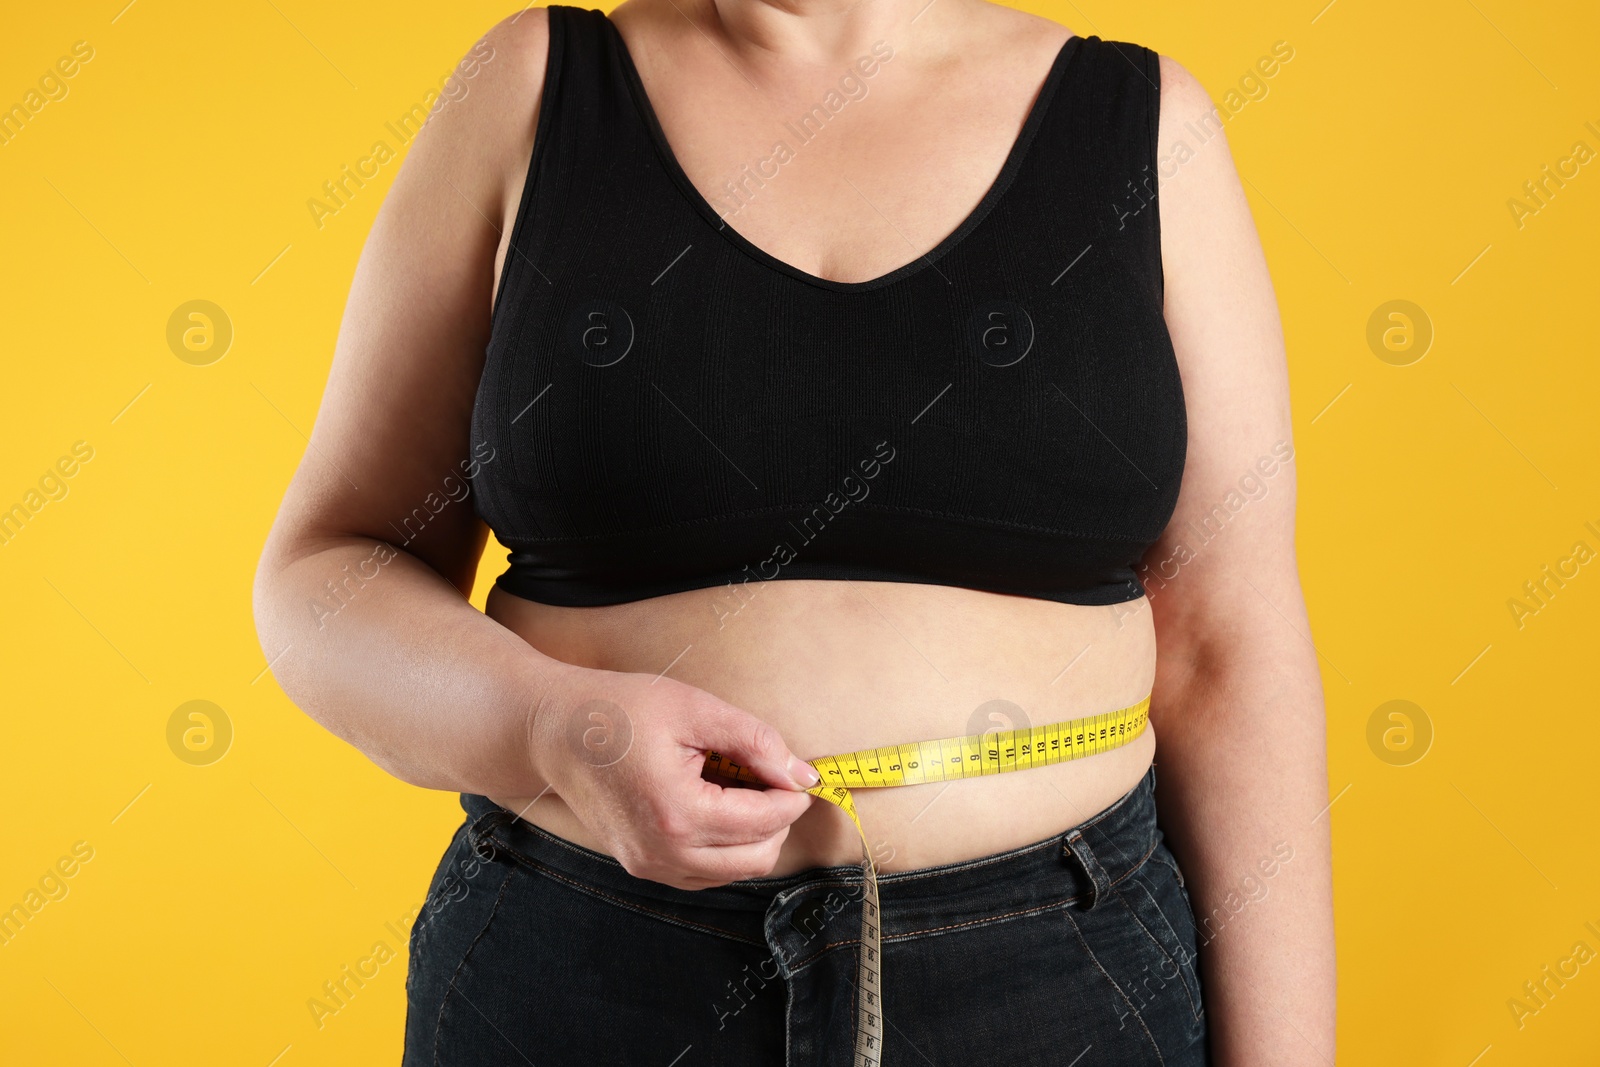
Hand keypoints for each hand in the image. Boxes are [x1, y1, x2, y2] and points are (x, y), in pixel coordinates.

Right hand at [529, 665, 820, 889]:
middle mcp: (663, 851)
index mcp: (678, 812)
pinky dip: (724, 847)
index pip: (764, 822)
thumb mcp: (695, 708)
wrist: (555, 731)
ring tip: (740, 788)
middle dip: (778, 821)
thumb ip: (755, 741)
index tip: (796, 771)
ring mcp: (648, 865)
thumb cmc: (620, 710)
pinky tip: (716, 806)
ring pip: (732, 873)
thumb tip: (802, 774)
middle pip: (756, 858)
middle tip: (773, 780)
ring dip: (753, 837)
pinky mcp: (641, 865)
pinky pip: (703, 872)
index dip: (791, 796)